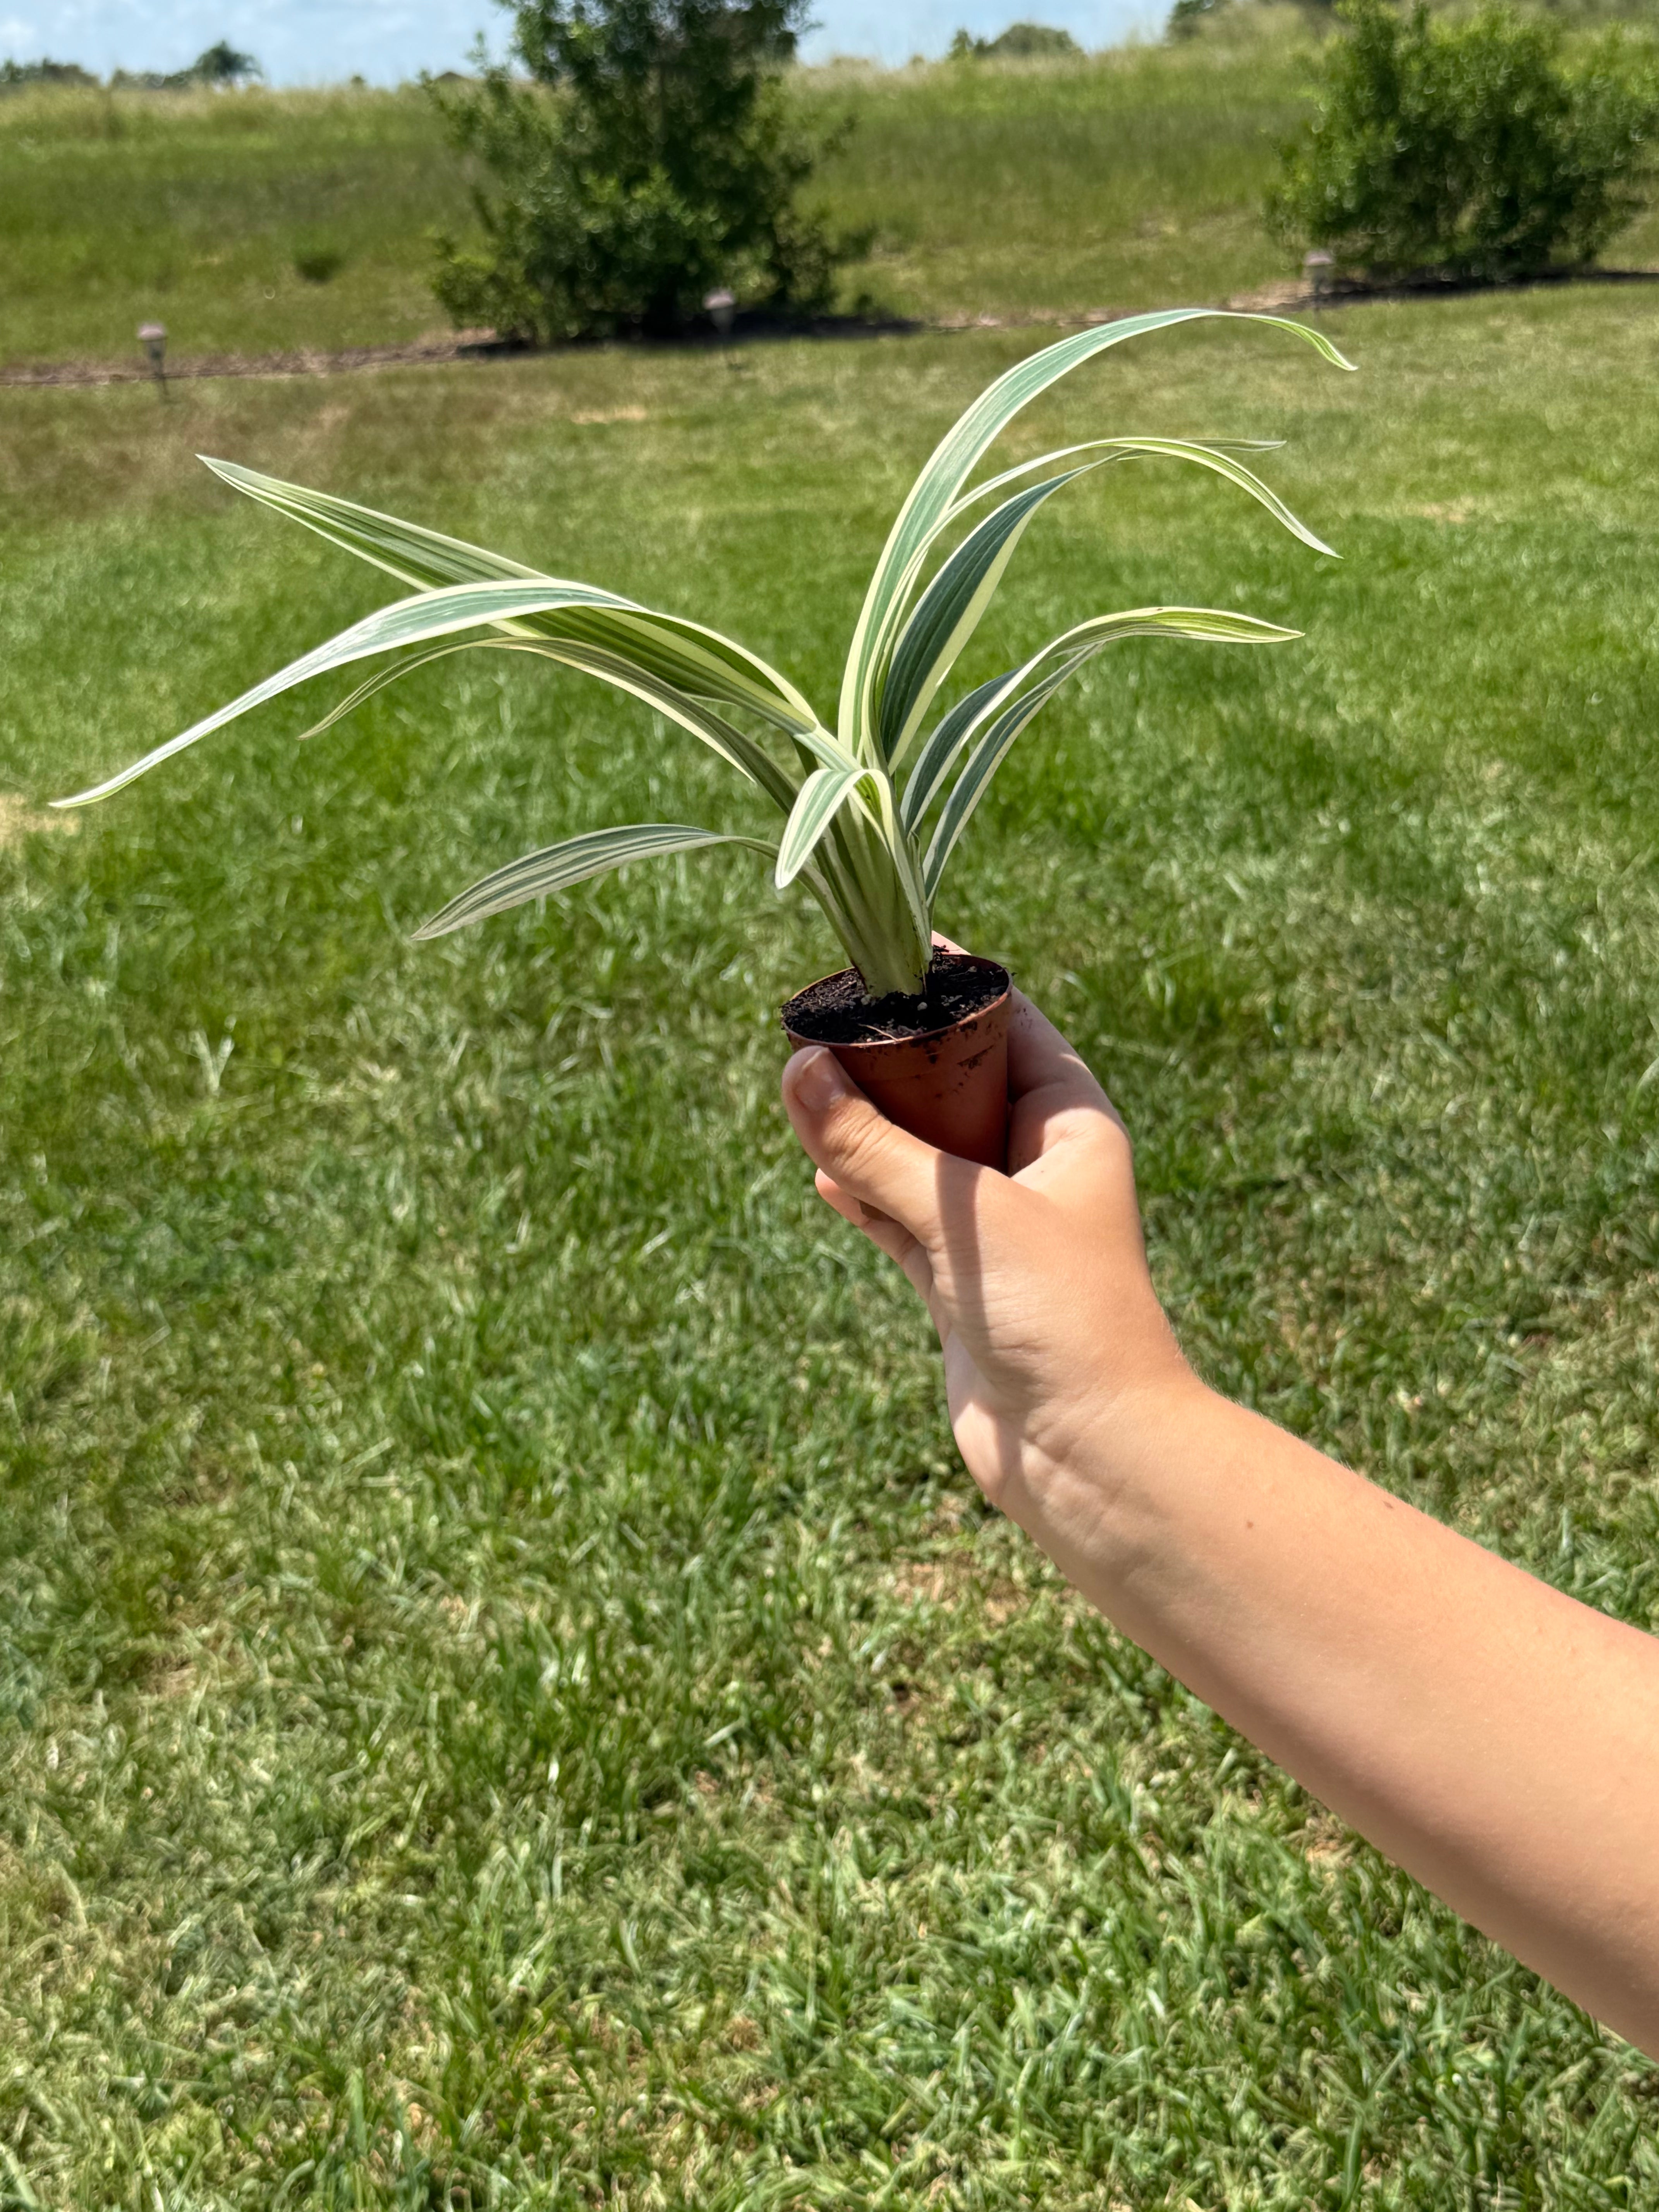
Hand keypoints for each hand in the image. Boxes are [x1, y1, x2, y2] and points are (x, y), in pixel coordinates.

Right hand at [781, 991, 1201, 1567]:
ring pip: (916, 1154)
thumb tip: (800, 1070)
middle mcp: (1036, 1169)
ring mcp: (996, 1229)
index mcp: (1069, 1126)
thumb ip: (877, 1144)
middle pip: (954, 1087)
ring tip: (801, 1087)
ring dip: (864, 1127)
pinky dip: (862, 1194)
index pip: (1010, 1025)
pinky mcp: (960, 1285)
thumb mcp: (963, 1213)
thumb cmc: (1059, 1317)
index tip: (890, 951)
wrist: (1087, 1450)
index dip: (952, 988)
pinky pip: (899, 1219)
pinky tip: (820, 1169)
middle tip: (823, 1023)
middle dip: (891, 1061)